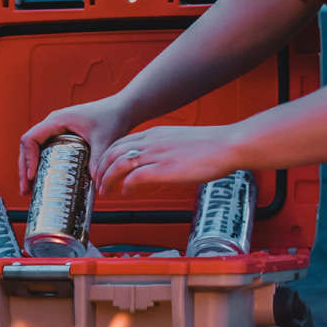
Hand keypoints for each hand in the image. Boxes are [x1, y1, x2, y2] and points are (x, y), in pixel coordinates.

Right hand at [18, 95, 132, 194]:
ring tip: (30, 190)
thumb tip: (93, 186)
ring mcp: (56, 129)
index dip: (28, 159)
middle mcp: (53, 124)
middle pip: (28, 147)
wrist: (123, 108)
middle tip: (26, 190)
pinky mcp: (63, 136)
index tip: (32, 176)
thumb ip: (97, 161)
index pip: (30, 139)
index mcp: (57, 120)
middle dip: (24, 169)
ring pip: (34, 150)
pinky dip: (40, 165)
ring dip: (30, 169)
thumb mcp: (105, 141)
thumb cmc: (113, 117)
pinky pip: (45, 151)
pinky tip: (43, 181)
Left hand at [95, 124, 240, 194]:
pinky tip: (125, 192)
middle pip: (113, 152)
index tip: (104, 169)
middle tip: (99, 183)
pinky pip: (135, 176)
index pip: (120, 142)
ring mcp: (156, 154)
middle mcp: (151, 141)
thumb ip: (164, 150)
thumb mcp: (180, 142)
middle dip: (101, 169)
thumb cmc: (211, 147)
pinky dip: (126, 186)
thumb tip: (157, 164)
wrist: (228, 145)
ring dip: (108, 179)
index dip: (108, 157)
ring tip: (105, 191)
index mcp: (154, 133)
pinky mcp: (164, 169)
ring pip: (118, 164)